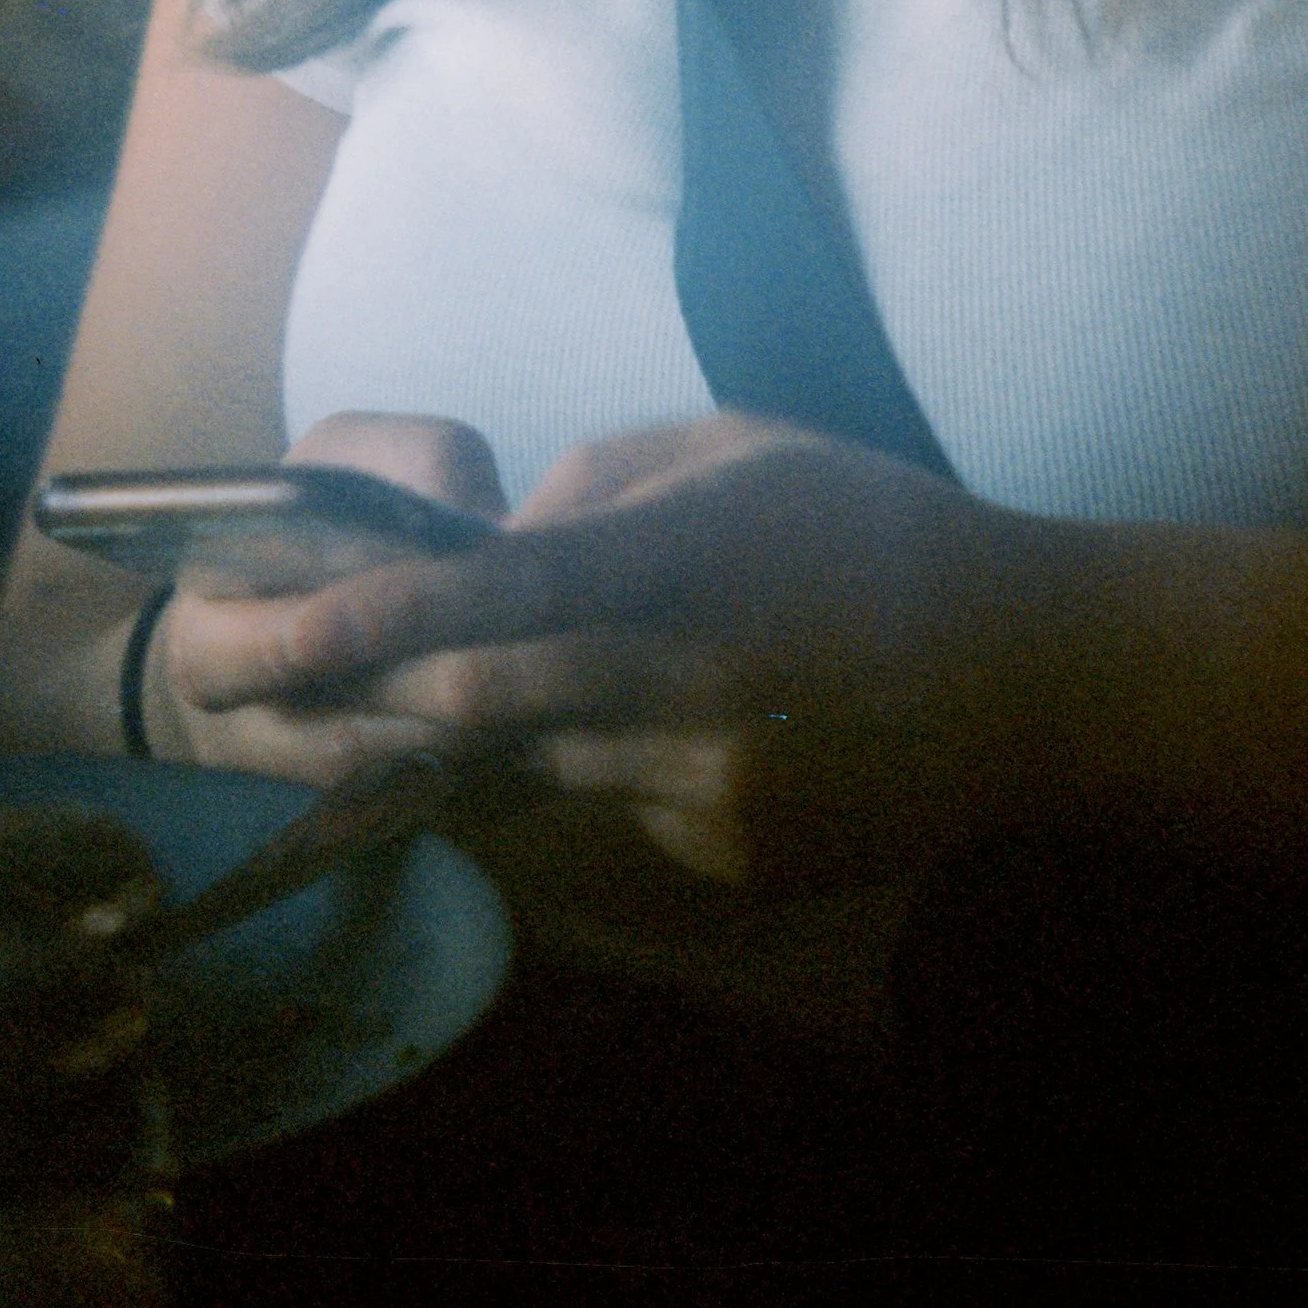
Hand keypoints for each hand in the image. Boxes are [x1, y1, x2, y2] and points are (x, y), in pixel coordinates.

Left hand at [171, 413, 1047, 888]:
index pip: (500, 593)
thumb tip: (503, 534)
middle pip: (487, 707)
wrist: (1028, 677)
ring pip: (543, 767)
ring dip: (492, 734)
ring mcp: (710, 788)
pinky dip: (610, 768)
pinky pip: (623, 811)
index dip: (379, 617)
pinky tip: (683, 729)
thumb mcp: (744, 449)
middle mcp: (685, 684)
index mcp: (685, 562)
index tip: (280, 629)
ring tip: (445, 698)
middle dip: (378, 700)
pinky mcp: (734, 858)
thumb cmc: (879, 529)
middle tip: (283, 689)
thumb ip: (606, 483)